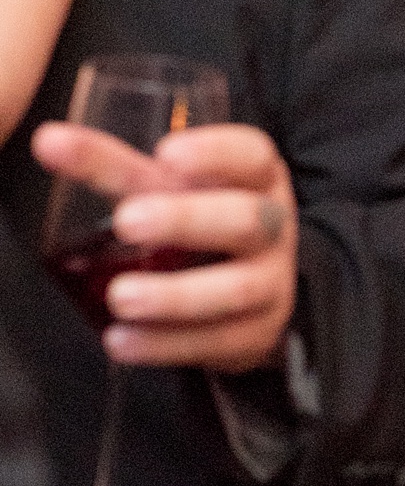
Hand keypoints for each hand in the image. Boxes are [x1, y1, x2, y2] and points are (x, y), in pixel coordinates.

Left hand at [33, 121, 297, 370]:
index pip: (252, 155)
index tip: (165, 152)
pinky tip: (123, 340)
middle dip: (187, 221)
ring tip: (120, 297)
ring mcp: (271, 284)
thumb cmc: (198, 218)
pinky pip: (217, 342)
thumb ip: (109, 164)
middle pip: (246, 221)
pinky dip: (167, 344)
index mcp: (256, 178)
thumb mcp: (164, 187)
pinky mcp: (256, 335)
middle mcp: (274, 228)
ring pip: (237, 289)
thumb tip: (48, 141)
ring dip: (175, 295)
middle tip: (126, 221)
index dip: (216, 153)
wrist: (249, 292)